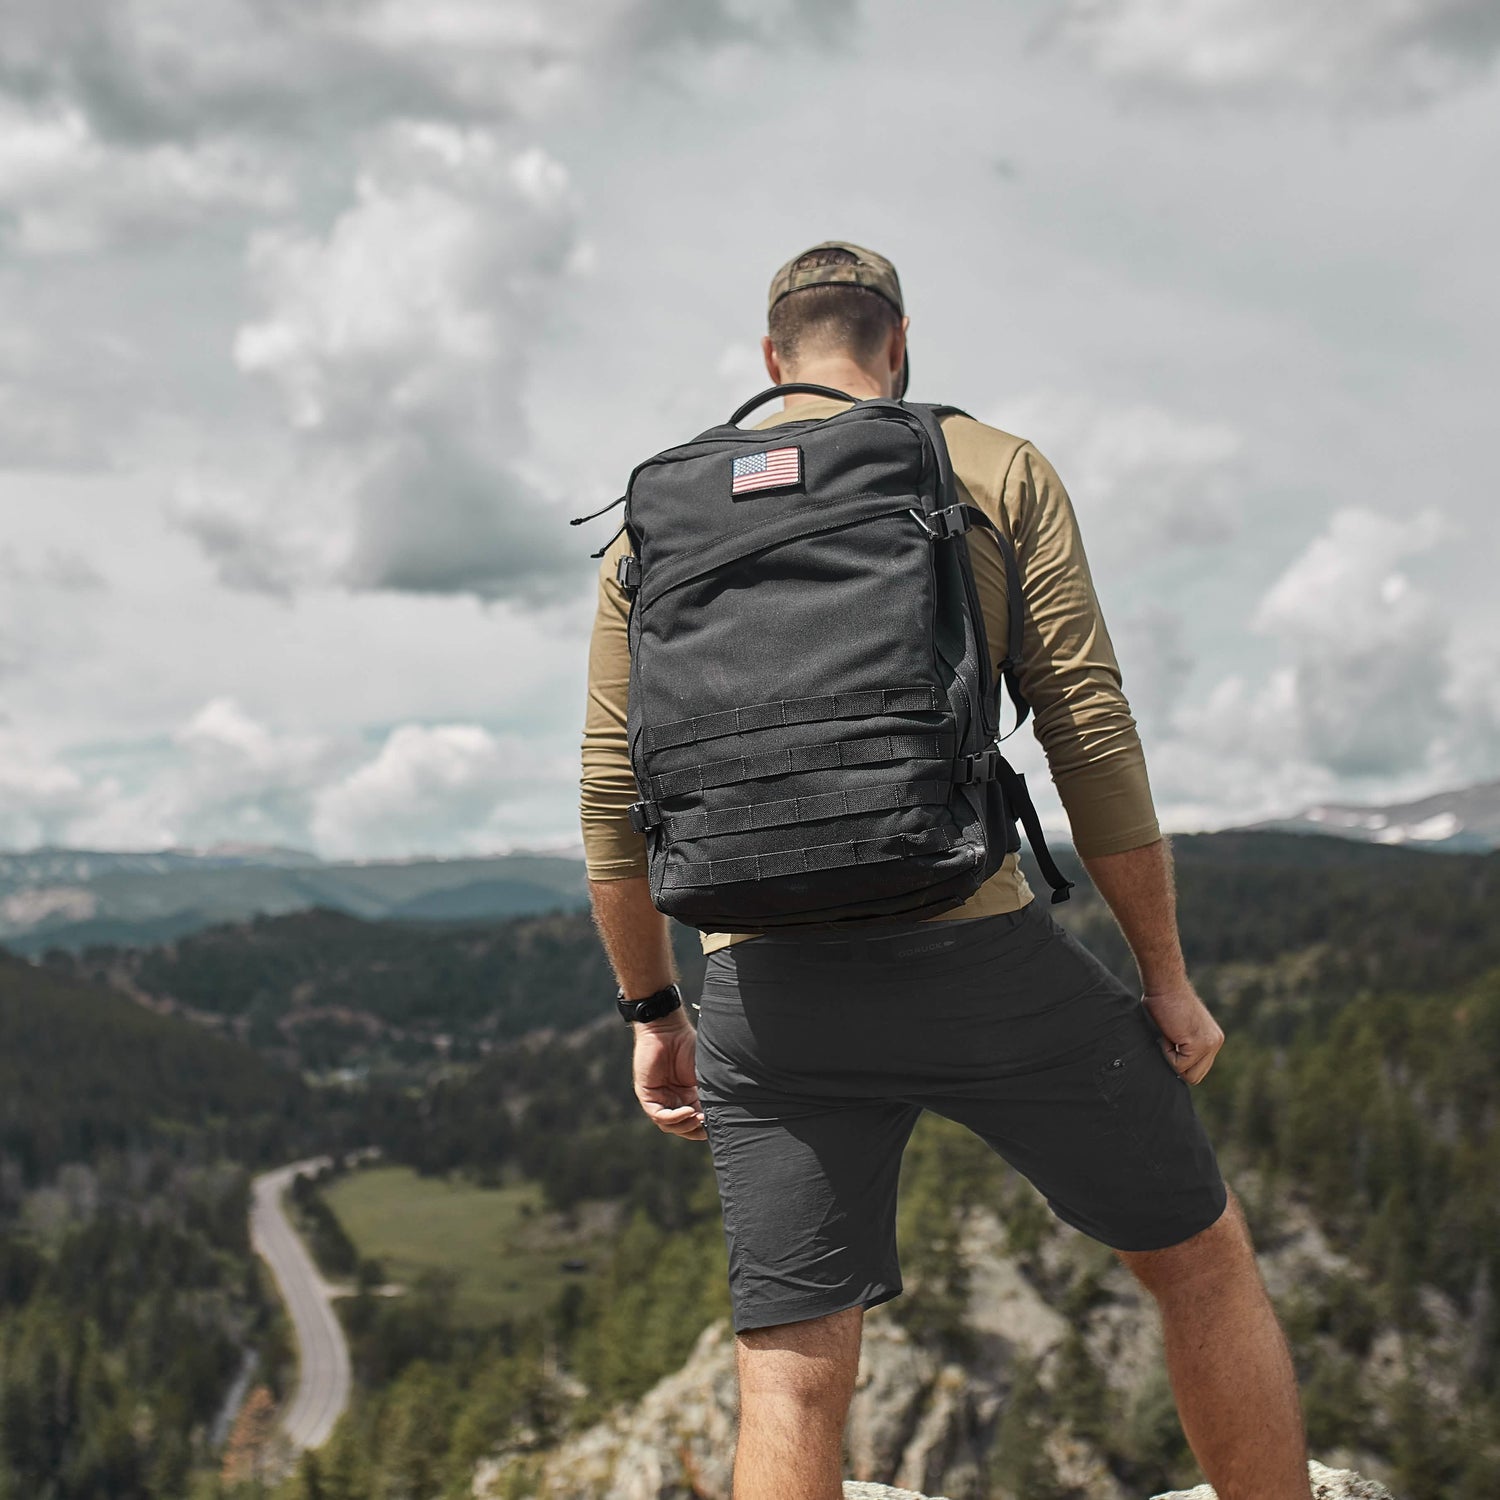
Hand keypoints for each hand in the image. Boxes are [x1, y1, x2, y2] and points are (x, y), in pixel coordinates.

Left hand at [632, 1012, 706, 1140]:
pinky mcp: (647, 1094)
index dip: (705, 1127)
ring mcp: (659, 1098)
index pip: (694, 1121)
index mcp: (687, 1096)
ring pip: (670, 1125)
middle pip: (682, 1127)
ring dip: (685, 1125)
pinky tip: (688, 1111)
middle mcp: (672, 1099)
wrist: (668, 1029)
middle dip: (695, 1130)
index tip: (718, 1125)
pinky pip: (658, 1115)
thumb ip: (708, 1094)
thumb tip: (719, 1115)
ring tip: (698, 1117)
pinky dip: (674, 1117)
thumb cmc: (688, 1046)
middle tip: (707, 1125)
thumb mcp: (704, 1074)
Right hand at [1141, 977, 1224, 1085]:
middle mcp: (1215, 1042)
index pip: (1199, 1067)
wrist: (1165, 984)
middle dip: (1178, 1065)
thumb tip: (1174, 1064)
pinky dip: (1166, 1052)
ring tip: (1168, 1036)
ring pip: (1188, 1074)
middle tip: (1168, 1041)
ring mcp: (1209, 1044)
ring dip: (1172, 1059)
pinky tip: (1167, 1033)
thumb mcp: (1181, 1026)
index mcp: (1213, 1038)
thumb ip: (1184, 1044)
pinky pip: (1178, 1065)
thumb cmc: (1164, 999)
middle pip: (1196, 1076)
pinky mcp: (1198, 1044)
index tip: (1170, 1041)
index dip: (1180, 1061)